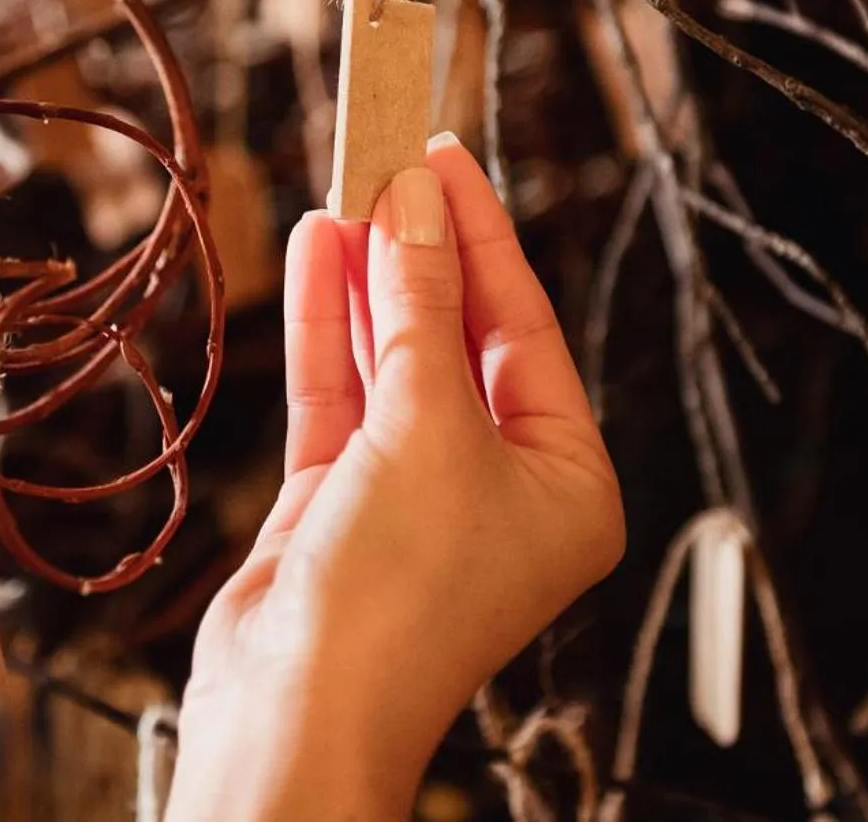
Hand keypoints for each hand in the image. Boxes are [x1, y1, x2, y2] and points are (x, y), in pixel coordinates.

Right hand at [167, 137, 624, 819]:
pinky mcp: (341, 502)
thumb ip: (418, 307)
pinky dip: (327, 324)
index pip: (528, 328)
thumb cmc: (400, 593)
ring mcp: (415, 492)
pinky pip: (340, 392)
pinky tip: (313, 251)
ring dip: (368, 277)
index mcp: (567, 481)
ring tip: (344, 189)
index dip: (484, 236)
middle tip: (388, 160)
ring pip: (393, 358)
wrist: (300, 712)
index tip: (446, 156)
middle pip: (459, 336)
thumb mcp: (428, 425)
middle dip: (422, 252)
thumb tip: (415, 205)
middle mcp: (499, 485)